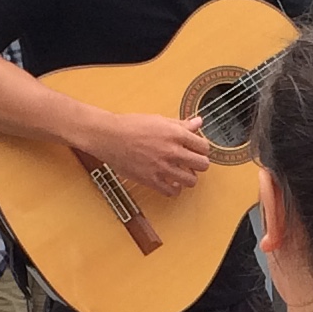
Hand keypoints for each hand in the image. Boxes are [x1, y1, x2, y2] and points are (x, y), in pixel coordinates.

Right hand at [88, 105, 213, 195]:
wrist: (109, 136)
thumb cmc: (131, 125)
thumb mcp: (159, 120)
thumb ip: (181, 124)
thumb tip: (198, 122)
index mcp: (175, 134)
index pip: (204, 146)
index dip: (202, 149)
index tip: (196, 150)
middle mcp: (172, 151)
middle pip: (203, 165)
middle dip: (200, 164)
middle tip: (192, 162)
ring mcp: (162, 167)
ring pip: (191, 181)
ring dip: (189, 178)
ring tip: (182, 173)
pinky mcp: (151, 180)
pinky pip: (172, 191)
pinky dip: (174, 189)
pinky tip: (171, 183)